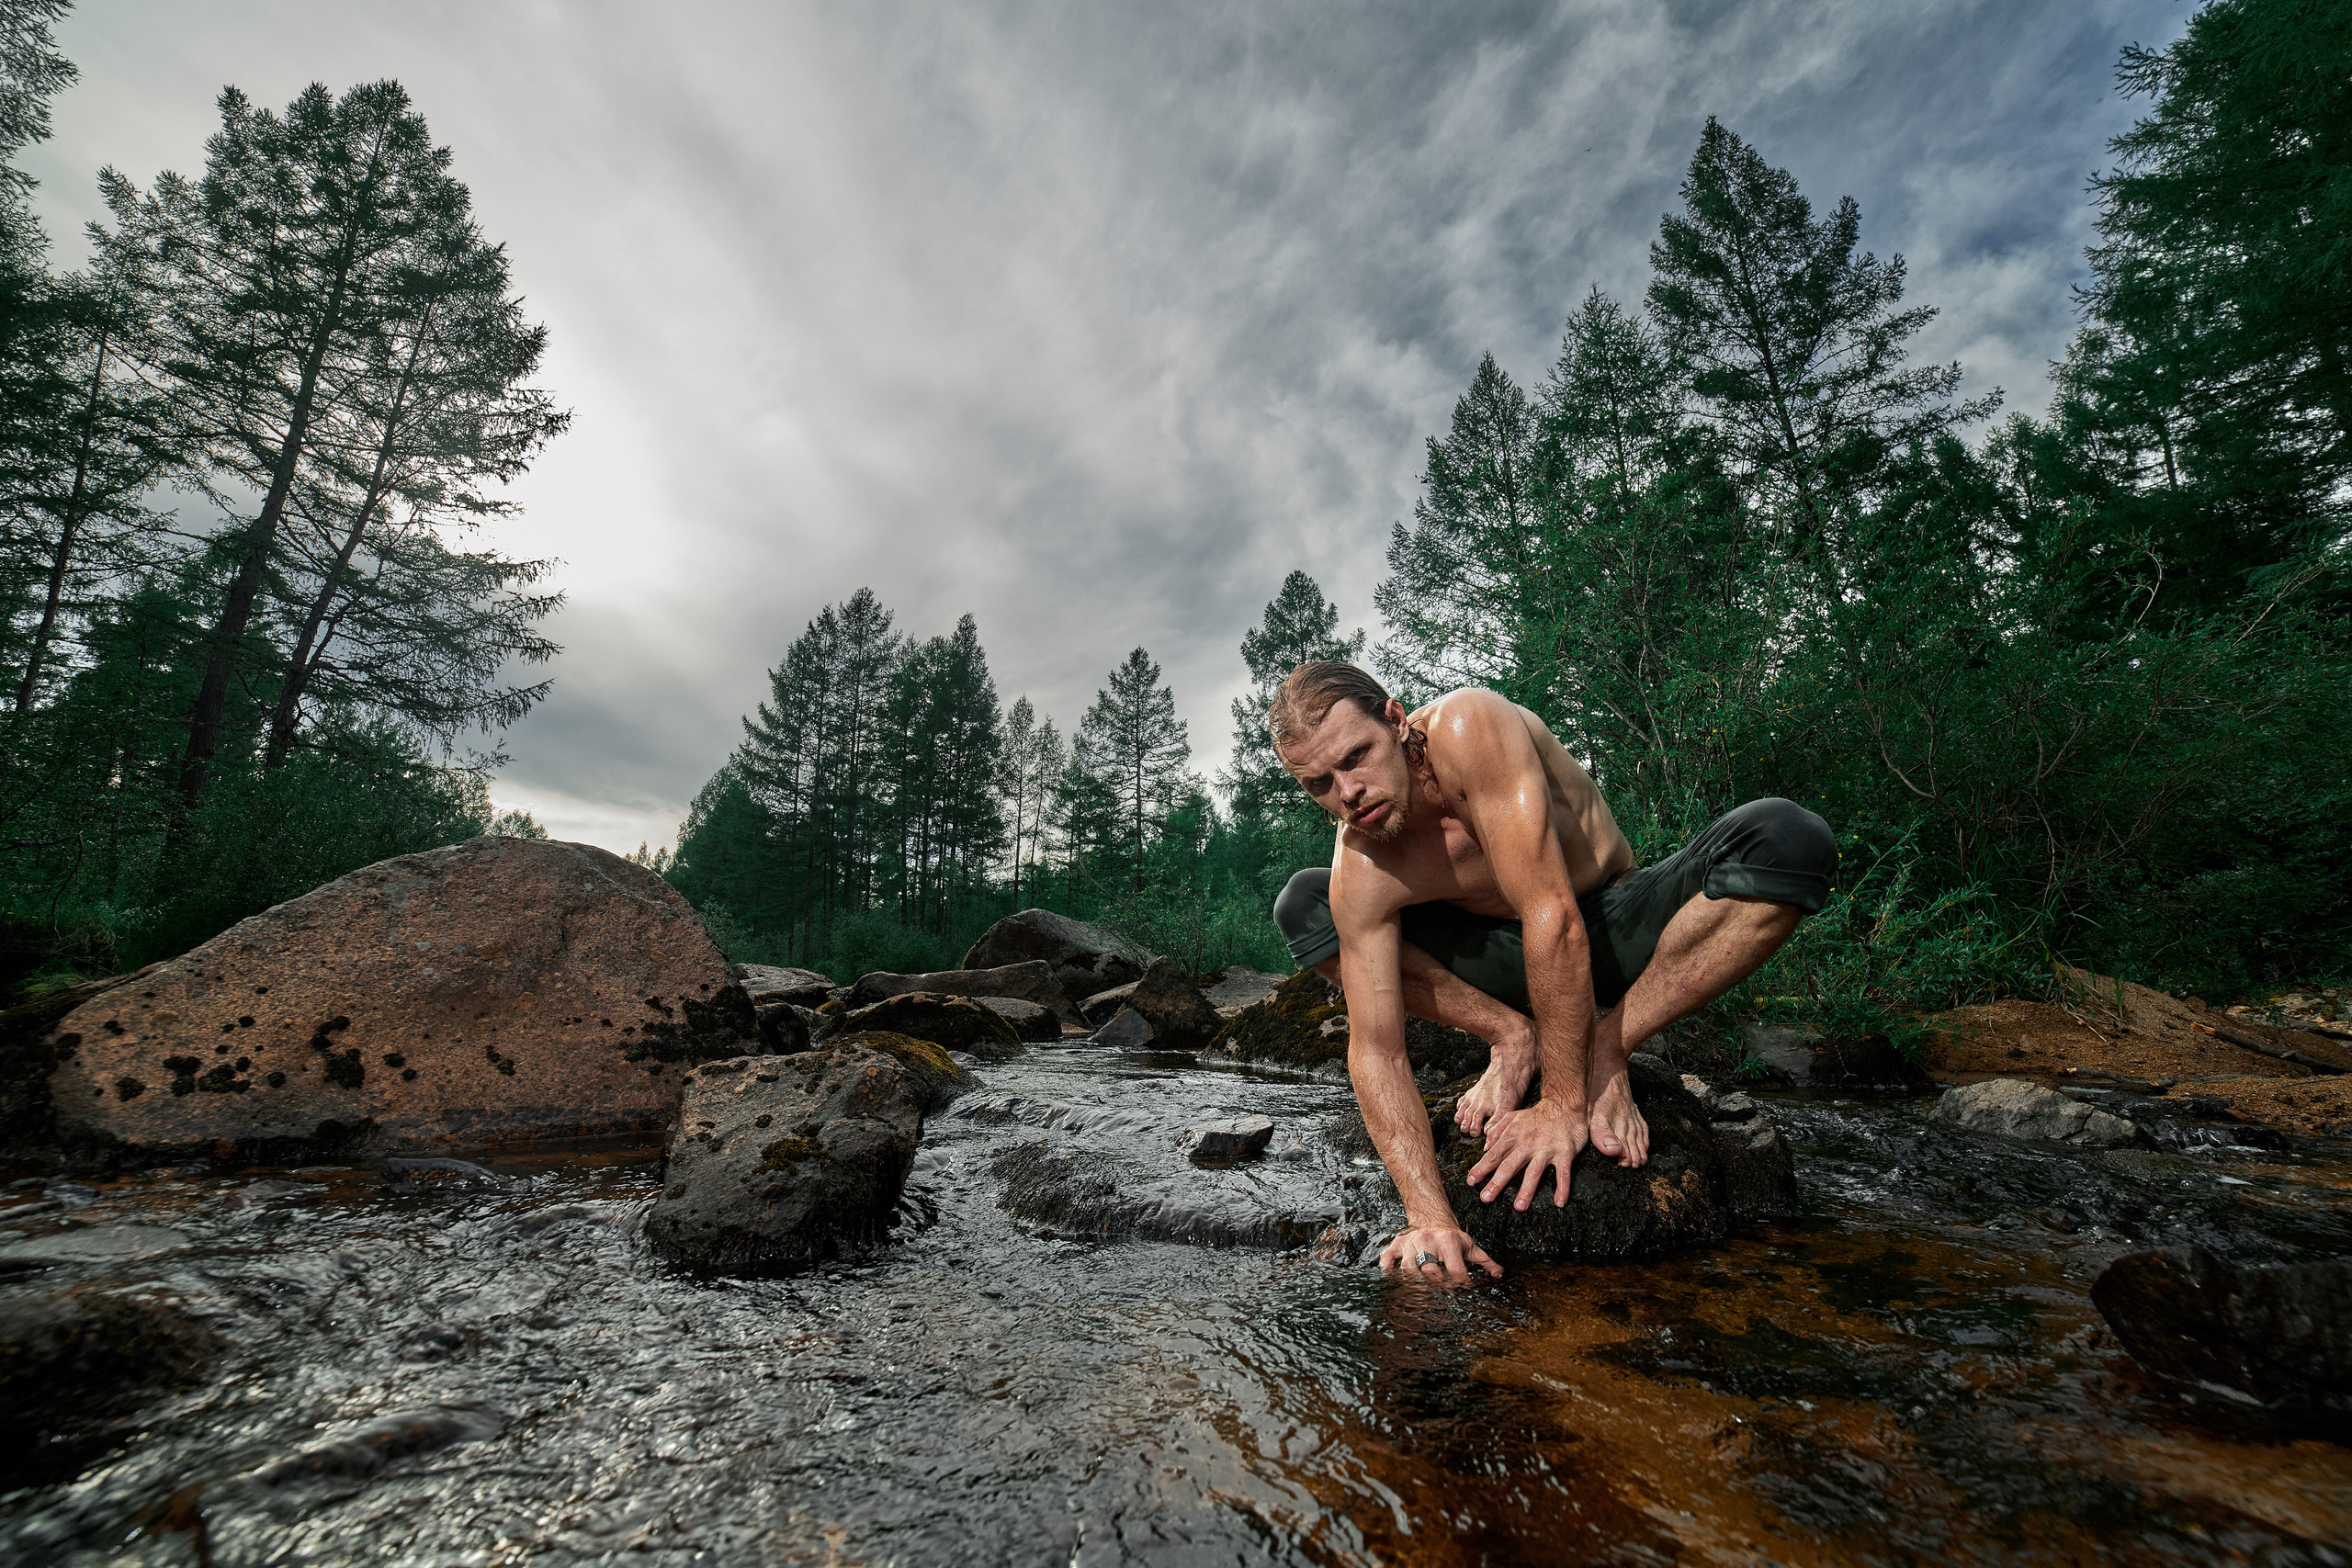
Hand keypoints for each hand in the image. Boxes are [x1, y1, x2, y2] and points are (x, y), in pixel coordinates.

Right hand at [1377, 1225, 1501, 1282]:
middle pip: (1430, 1271)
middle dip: (1436, 1286)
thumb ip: (1486, 1262)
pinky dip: (1389, 1270)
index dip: (1460, 1285)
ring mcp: (1411, 1242)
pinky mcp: (1398, 1244)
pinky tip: (1395, 1279)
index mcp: (1449, 1241)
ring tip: (1420, 1293)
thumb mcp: (1470, 1246)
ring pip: (1408, 1268)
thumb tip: (1499, 1275)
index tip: (1462, 1292)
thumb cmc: (1452, 1237)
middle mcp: (1429, 1240)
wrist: (1431, 1218)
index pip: (1455, 1270)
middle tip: (1439, 1297)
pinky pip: (1388, 1258)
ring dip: (1413, 1282)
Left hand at [1466, 1098, 1586, 1210]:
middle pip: (1510, 1165)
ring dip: (1526, 1190)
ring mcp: (1546, 1149)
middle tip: (1486, 1198)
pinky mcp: (1564, 1153)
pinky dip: (1562, 1187)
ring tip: (1519, 1206)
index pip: (1494, 1154)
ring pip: (1534, 1171)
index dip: (1482, 1168)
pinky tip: (1559, 1202)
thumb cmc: (1537, 1115)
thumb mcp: (1513, 1117)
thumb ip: (1498, 1130)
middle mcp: (1528, 1143)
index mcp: (1513, 1135)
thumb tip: (1485, 1147)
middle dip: (1497, 1182)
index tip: (1471, 1181)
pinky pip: (1563, 1173)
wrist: (1565, 1106)